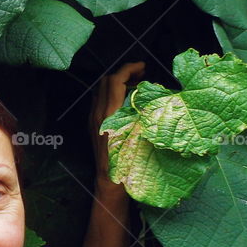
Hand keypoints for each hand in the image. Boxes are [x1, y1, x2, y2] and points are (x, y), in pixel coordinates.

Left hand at [91, 61, 144, 185]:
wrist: (109, 180)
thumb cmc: (130, 161)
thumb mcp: (143, 133)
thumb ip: (145, 111)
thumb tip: (153, 93)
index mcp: (109, 113)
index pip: (115, 80)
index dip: (129, 68)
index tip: (143, 66)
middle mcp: (98, 114)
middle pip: (105, 81)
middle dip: (123, 73)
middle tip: (141, 74)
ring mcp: (93, 120)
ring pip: (100, 90)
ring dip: (116, 82)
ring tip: (135, 84)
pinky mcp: (93, 126)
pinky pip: (99, 101)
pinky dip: (111, 93)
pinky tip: (125, 100)